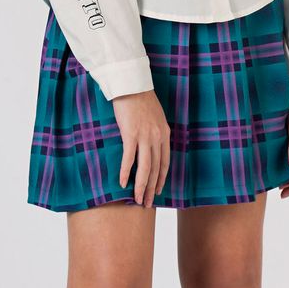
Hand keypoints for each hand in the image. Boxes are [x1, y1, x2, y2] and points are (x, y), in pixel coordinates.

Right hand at [112, 90, 170, 207]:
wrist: (132, 84)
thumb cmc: (141, 98)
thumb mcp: (155, 116)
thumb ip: (155, 131)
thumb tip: (151, 144)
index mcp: (165, 133)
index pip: (165, 162)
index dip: (161, 179)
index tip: (157, 190)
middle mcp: (157, 137)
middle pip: (156, 169)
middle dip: (151, 188)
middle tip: (147, 203)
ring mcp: (145, 136)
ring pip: (145, 168)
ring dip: (141, 186)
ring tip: (137, 200)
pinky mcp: (131, 134)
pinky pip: (129, 158)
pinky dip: (126, 172)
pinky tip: (123, 183)